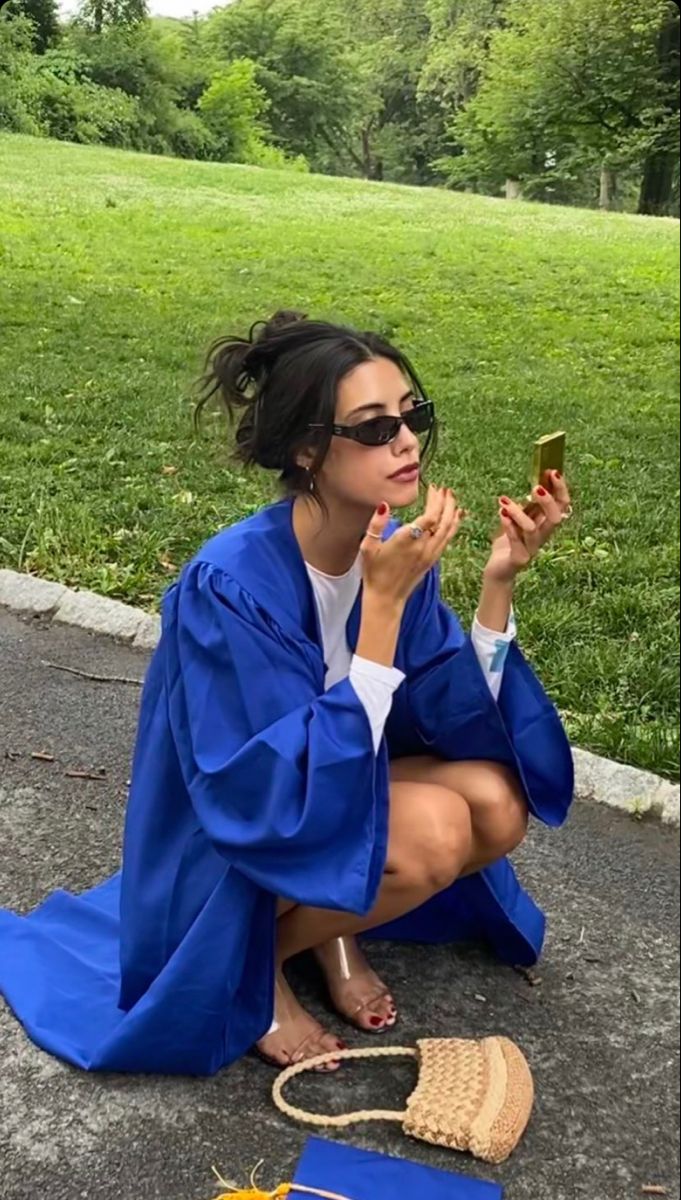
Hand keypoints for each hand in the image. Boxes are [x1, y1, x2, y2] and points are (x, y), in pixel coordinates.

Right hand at [360, 484, 467, 605]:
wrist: (386, 598)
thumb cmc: (374, 572)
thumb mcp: (368, 547)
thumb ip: (376, 525)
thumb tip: (384, 505)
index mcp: (407, 541)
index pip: (429, 516)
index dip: (434, 500)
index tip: (433, 488)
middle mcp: (422, 547)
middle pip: (442, 521)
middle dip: (446, 503)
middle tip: (445, 489)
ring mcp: (430, 555)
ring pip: (448, 530)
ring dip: (452, 513)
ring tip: (453, 499)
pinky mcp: (432, 561)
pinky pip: (447, 540)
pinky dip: (453, 526)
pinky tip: (455, 519)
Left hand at [485, 470, 573, 582]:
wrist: (499, 570)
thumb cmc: (510, 542)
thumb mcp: (521, 520)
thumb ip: (529, 507)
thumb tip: (538, 483)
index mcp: (546, 525)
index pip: (562, 506)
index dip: (561, 489)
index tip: (552, 471)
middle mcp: (543, 537)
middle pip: (555, 518)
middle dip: (548, 501)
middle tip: (535, 487)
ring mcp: (532, 549)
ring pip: (532, 529)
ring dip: (519, 512)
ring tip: (503, 501)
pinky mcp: (519, 558)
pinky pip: (516, 542)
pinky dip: (509, 526)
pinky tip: (501, 513)